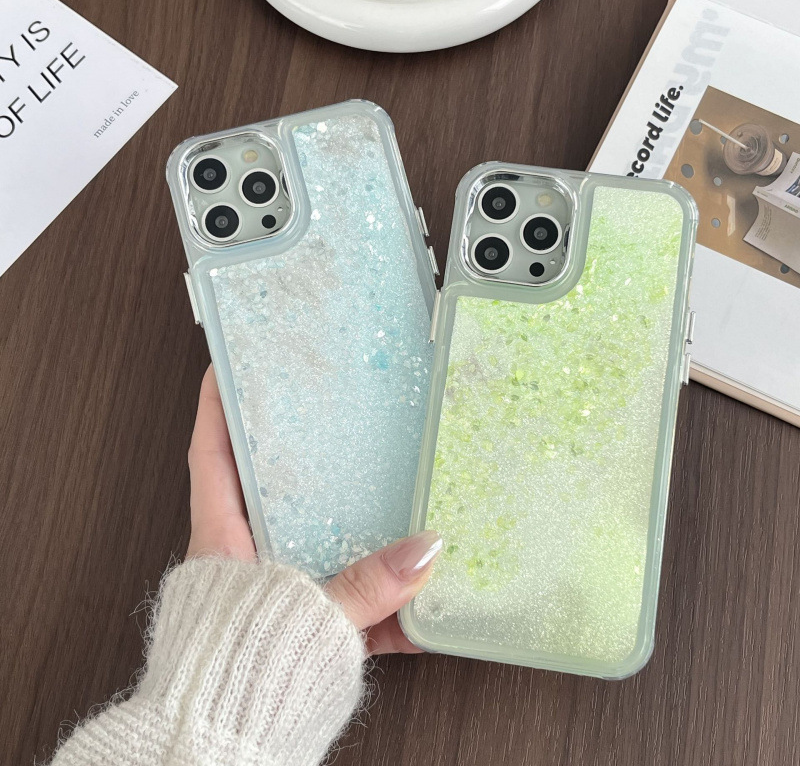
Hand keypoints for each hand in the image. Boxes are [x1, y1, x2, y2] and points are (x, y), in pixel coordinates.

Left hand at [186, 365, 440, 653]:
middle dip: (297, 449)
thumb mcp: (303, 614)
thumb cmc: (235, 677)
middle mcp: (247, 556)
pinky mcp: (305, 620)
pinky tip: (424, 593)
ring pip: (316, 534)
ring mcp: (277, 586)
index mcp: (225, 540)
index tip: (230, 363)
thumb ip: (364, 587)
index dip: (218, 405)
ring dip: (353, 519)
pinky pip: (350, 592)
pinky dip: (385, 596)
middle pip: (270, 483)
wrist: (227, 746)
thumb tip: (423, 551)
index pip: (213, 454)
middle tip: (329, 410)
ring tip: (393, 485)